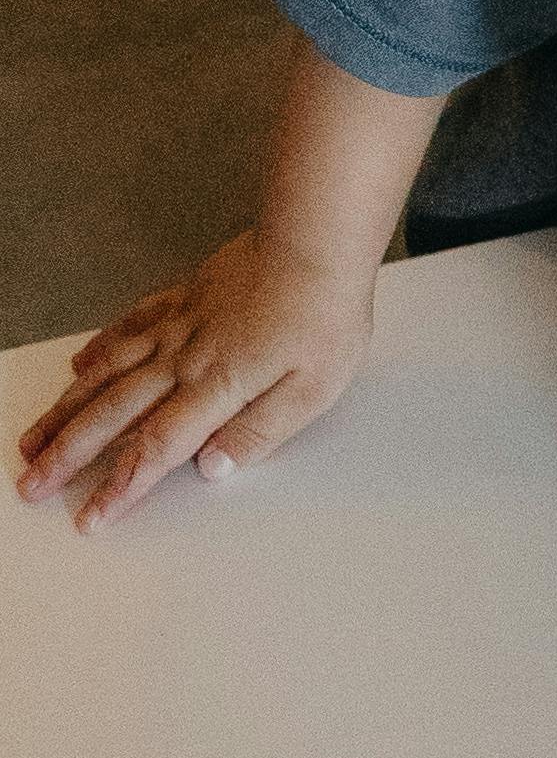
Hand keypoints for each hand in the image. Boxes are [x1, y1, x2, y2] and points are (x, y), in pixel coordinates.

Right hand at [16, 230, 379, 526]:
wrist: (316, 239)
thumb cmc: (324, 312)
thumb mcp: (313, 389)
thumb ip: (260, 432)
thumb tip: (212, 469)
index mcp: (216, 387)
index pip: (156, 449)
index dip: (120, 487)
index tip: (90, 517)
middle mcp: (183, 358)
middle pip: (111, 415)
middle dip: (67, 456)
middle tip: (30, 484)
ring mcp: (178, 325)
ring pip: (105, 373)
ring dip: (65, 409)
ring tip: (33, 438)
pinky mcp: (184, 297)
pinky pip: (128, 325)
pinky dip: (98, 348)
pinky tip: (79, 364)